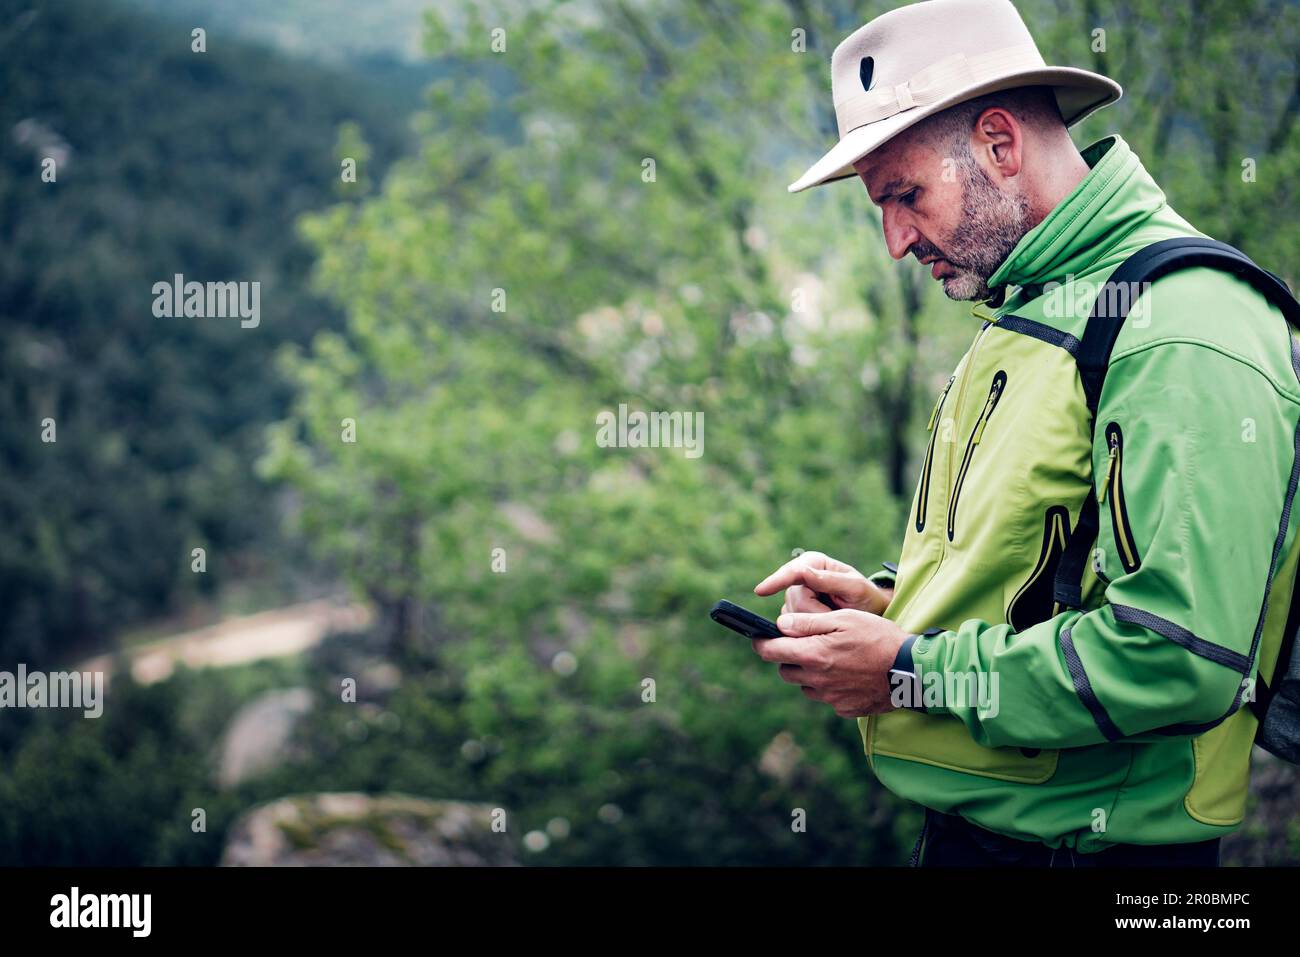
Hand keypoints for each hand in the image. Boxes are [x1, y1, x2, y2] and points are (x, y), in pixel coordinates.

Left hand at [750, 609, 909, 716]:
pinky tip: (848, 674)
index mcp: (813, 655)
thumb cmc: (879, 638)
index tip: (758, 637)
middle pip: (785, 670)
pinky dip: (830, 686)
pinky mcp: (844, 709)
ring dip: (808, 673)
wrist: (911, 671)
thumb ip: (809, 623)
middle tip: (805, 644)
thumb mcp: (844, 619)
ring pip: (804, 685)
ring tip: (831, 658)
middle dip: (788, 657)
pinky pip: (826, 697)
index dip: (760, 642)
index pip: (770, 652)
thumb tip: (780, 624)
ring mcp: (830, 698)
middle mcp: (817, 680)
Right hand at [753, 551, 892, 616]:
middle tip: (838, 618)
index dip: (775, 581)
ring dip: (812, 624)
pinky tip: (821, 627)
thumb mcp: (856, 588)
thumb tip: (803, 572)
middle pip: (794, 602)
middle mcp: (799, 576)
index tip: (760, 591)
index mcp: (814, 563)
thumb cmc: (866, 598)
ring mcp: (795, 595)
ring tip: (833, 621)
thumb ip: (831, 580)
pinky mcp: (793, 612)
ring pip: (790, 617)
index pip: (792, 572)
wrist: (869, 614)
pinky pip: (790, 627)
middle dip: (815, 615)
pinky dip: (806, 631)